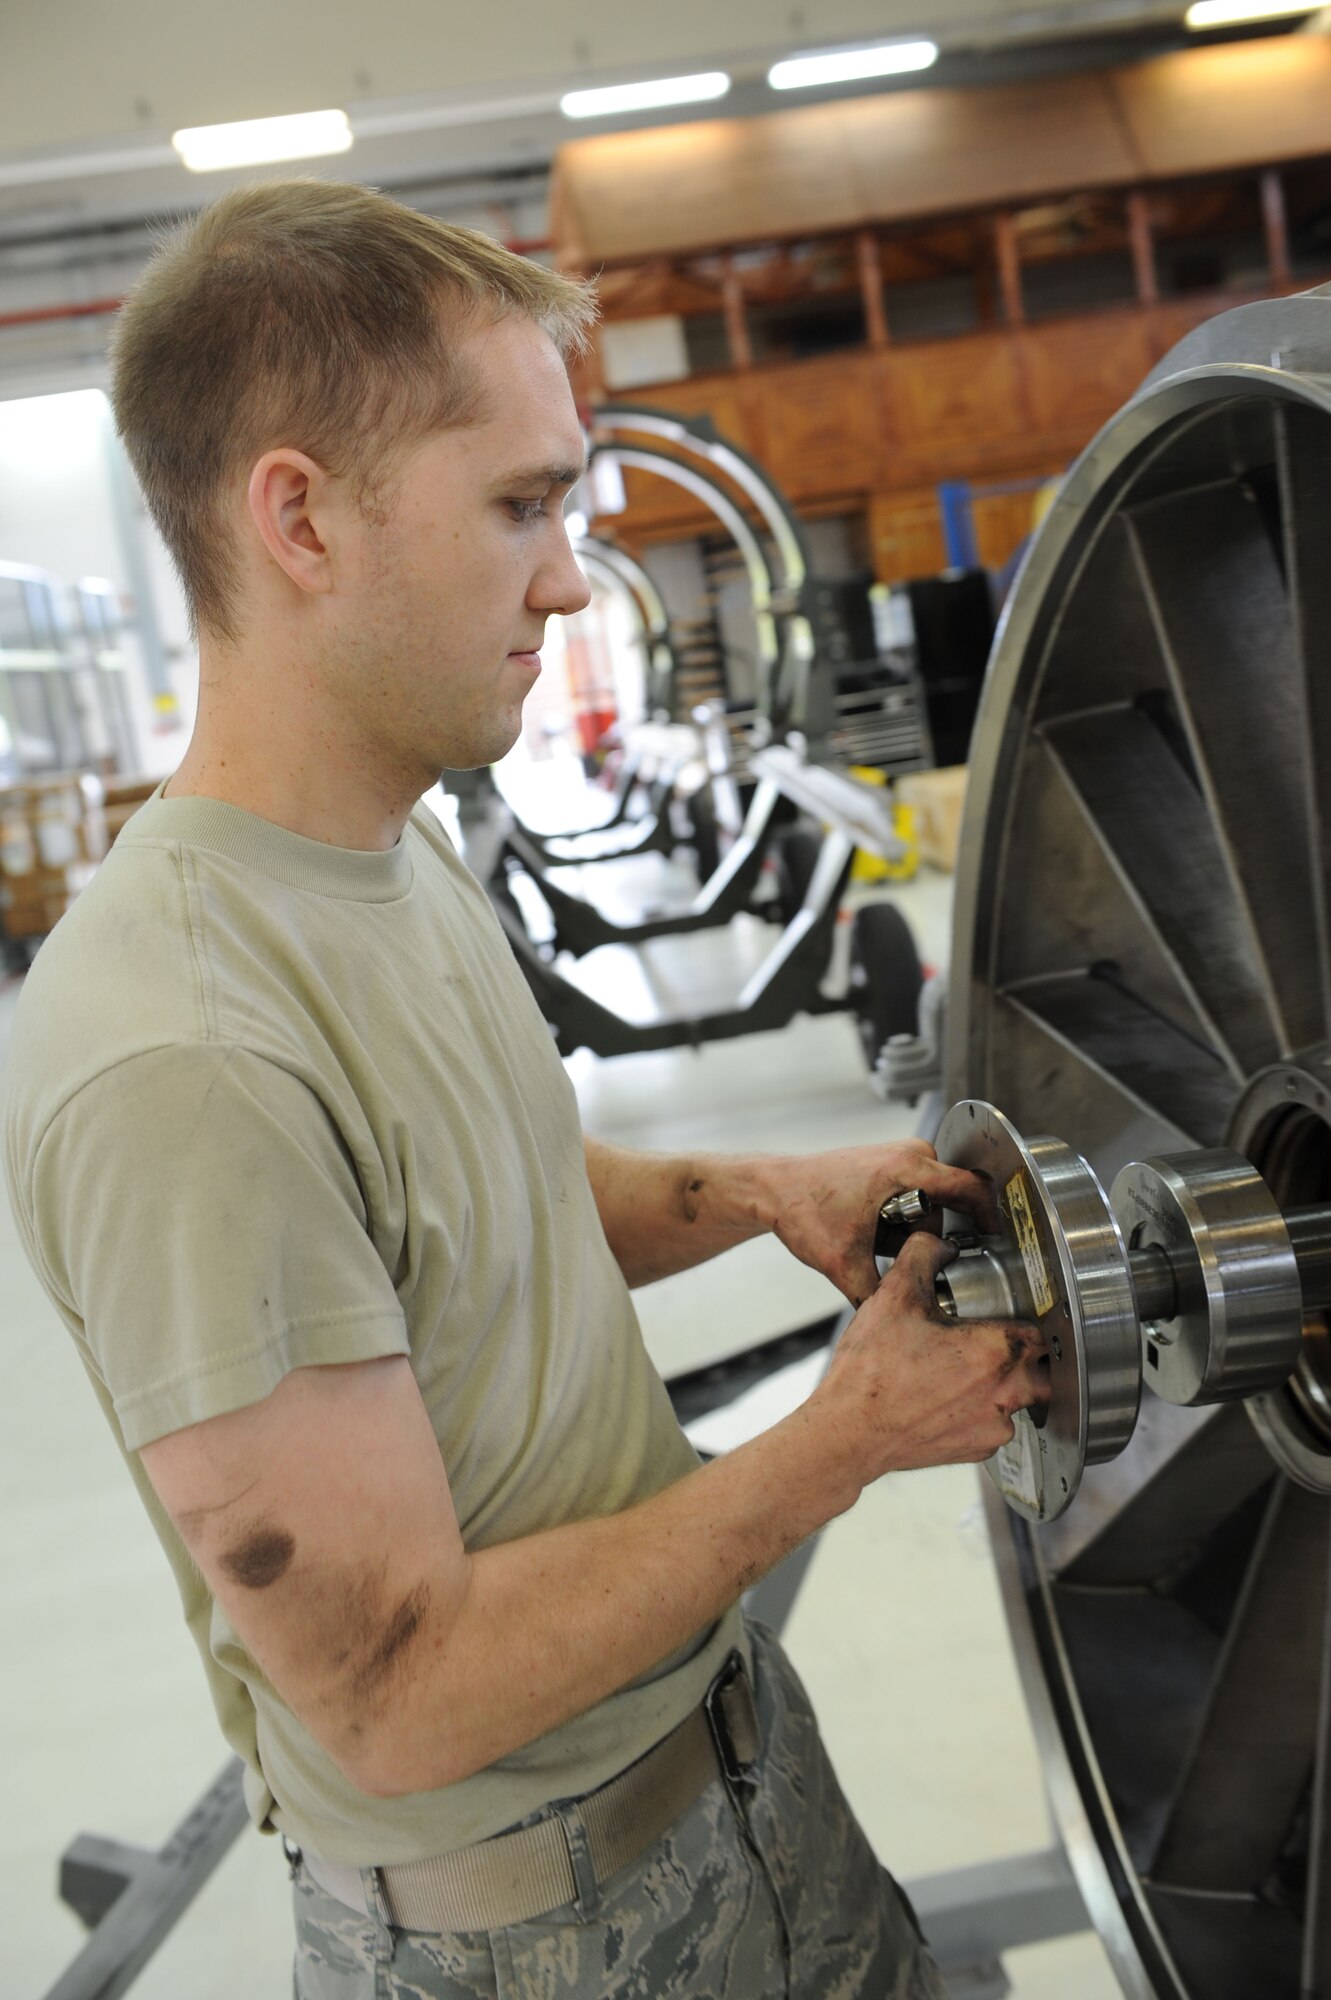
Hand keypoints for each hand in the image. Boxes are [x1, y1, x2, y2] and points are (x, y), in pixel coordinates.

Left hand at [764, 1137, 1000, 1308]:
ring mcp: (899, 1155)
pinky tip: (878, 1232)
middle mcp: (909, 1153)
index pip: (970, 1187)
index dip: (989, 1215)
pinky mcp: (890, 1164)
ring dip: (918, 1227)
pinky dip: (905, 1217)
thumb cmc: (802, 1208)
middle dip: (938, 1232)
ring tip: (881, 1243)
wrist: (773, 1189)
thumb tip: (902, 1319)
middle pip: (951, 1200)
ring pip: (932, 1201)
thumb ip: (877, 1293)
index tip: (997, 1238)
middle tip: (920, 1257)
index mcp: (905, 1169)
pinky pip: (917, 1195)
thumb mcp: (842, 1261)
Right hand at [812, 1232, 1048, 1480]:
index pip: (1043, 1332)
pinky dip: (980, 1412)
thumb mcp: (894, 1295)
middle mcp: (1004, 1393)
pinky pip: (994, 1426)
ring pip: (1019, 1401)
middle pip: (1045, 1371)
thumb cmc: (872, 1373)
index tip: (1015, 1313)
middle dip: (1029, 1356)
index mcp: (996, 1352)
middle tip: (997, 1342)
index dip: (1032, 1318)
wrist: (849, 1432)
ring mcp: (992, 1427)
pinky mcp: (977, 1450)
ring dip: (1003, 1385)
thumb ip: (923, 1254)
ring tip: (965, 1370)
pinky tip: (949, 1397)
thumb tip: (939, 1245)